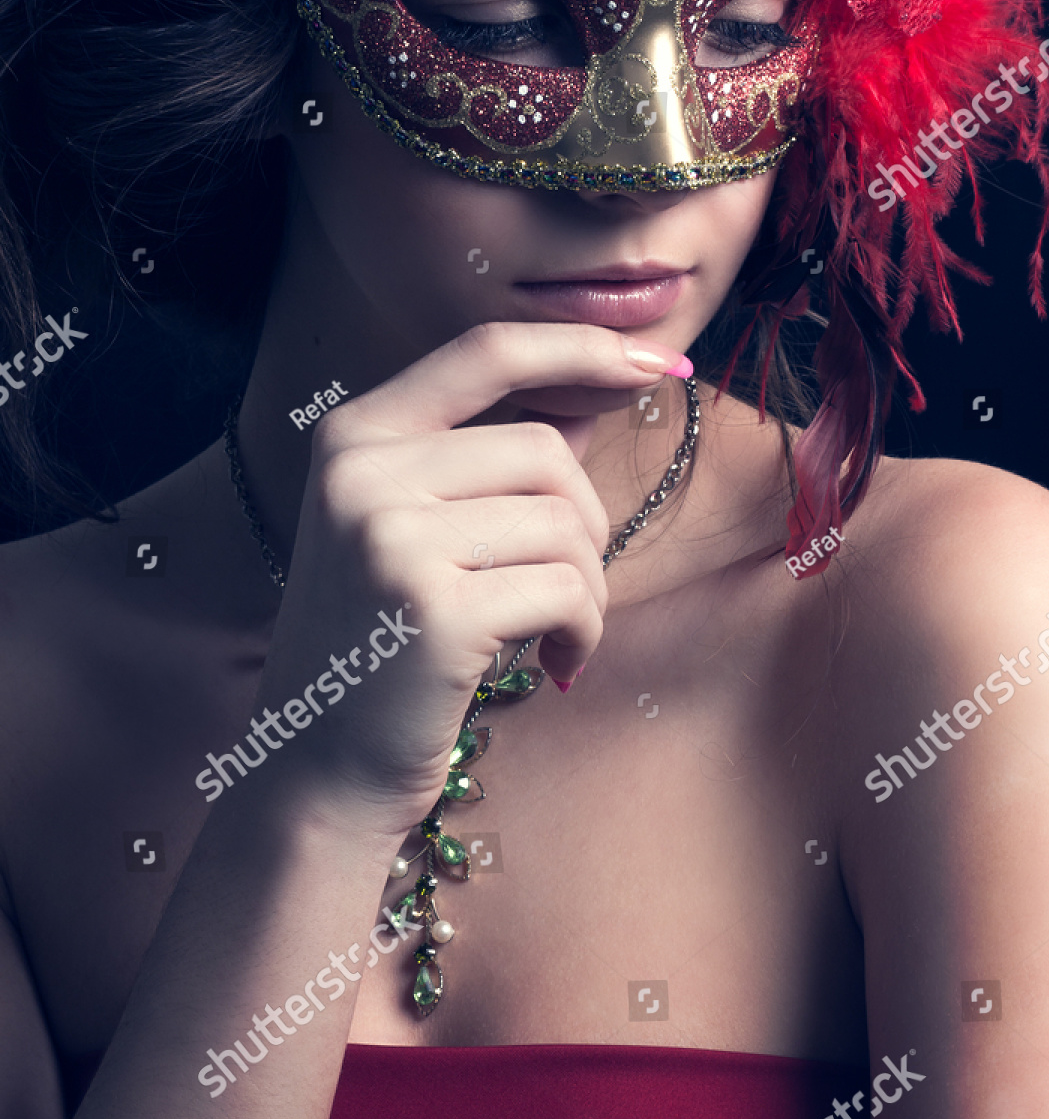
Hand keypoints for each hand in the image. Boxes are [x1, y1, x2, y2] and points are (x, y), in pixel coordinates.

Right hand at [249, 321, 689, 834]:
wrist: (319, 771)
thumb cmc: (385, 645)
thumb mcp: (415, 531)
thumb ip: (491, 461)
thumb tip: (592, 399)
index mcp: (354, 435)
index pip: (487, 351)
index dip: (583, 347)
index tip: (660, 362)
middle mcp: (361, 472)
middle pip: (545, 451)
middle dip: (585, 524)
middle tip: (567, 590)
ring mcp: (390, 537)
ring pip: (565, 524)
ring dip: (588, 589)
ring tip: (554, 634)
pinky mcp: (434, 608)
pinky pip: (568, 589)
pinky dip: (584, 632)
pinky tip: (554, 667)